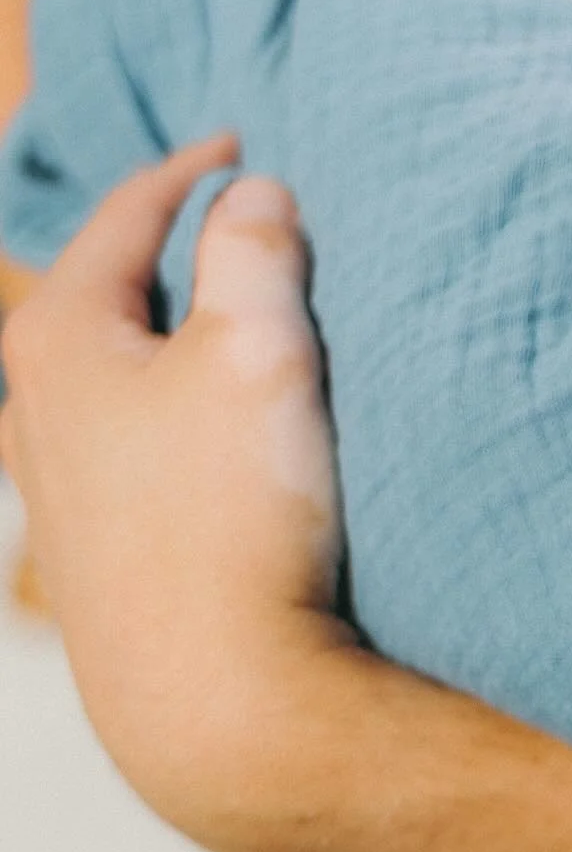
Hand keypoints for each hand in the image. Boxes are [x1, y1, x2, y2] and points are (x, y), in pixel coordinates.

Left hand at [0, 136, 351, 825]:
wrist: (217, 703)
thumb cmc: (234, 519)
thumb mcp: (258, 350)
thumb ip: (254, 251)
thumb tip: (253, 197)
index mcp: (59, 341)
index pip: (123, 219)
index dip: (189, 173)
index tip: (242, 148)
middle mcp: (33, 416)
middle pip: (111, 305)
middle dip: (178, 268)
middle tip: (248, 241)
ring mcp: (58, 500)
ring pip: (121, 393)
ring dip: (178, 361)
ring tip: (246, 352)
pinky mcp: (99, 568)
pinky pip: (139, 464)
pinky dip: (182, 434)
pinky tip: (232, 462)